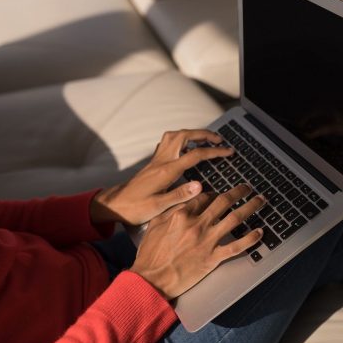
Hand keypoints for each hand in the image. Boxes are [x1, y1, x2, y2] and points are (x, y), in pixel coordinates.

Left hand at [90, 129, 232, 225]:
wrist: (114, 206)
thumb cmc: (134, 209)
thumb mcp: (158, 207)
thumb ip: (179, 195)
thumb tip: (200, 184)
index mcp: (166, 171)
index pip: (195, 155)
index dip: (215, 152)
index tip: (229, 152)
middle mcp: (161, 161)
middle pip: (184, 136)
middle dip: (203, 134)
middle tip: (219, 139)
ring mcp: (156, 160)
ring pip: (174, 135)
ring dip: (191, 133)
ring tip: (205, 139)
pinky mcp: (153, 163)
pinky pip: (168, 142)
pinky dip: (180, 139)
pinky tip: (186, 147)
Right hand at [130, 184, 265, 299]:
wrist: (152, 279)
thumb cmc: (150, 254)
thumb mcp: (155, 225)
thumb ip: (170, 210)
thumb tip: (183, 200)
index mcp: (182, 214)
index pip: (204, 197)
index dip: (215, 193)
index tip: (221, 193)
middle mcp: (197, 224)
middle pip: (223, 202)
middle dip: (238, 192)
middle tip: (247, 187)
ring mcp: (207, 241)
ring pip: (234, 219)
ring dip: (250, 207)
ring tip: (260, 200)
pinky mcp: (213, 258)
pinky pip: (236, 246)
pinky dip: (250, 238)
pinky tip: (260, 232)